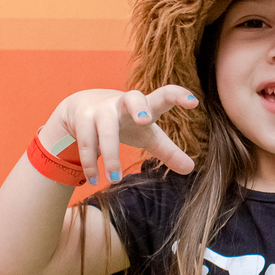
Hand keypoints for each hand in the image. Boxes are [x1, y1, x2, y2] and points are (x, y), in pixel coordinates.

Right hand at [43, 86, 199, 183]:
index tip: (194, 103)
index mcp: (145, 105)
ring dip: (111, 155)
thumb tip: (191, 169)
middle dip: (138, 108)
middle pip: (132, 99)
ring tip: (115, 179)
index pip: (164, 95)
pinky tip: (93, 179)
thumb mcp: (146, 135)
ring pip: (105, 130)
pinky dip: (90, 163)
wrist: (80, 107)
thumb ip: (168, 150)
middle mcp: (123, 102)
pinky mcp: (82, 118)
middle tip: (145, 122)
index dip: (178, 96)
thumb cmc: (124, 122)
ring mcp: (101, 109)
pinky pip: (86, 142)